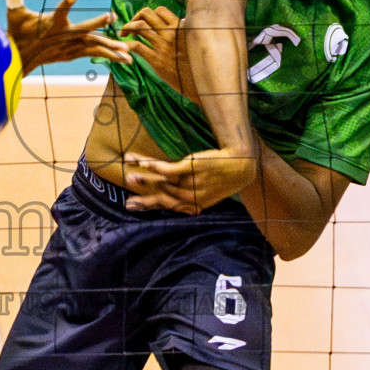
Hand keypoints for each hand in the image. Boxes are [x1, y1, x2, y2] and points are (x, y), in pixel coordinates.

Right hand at [1, 0, 131, 72]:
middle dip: (96, 23)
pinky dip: (108, 55)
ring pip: (93, 46)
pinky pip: (93, 53)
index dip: (65, 4)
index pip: (58, 11)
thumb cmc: (17, 32)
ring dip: (111, 48)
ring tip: (128, 51)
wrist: (19, 59)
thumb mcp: (14, 12)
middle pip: (82, 30)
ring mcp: (69, 47)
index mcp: (50, 24)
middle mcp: (62, 36)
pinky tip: (124, 57)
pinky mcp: (73, 54)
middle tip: (110, 16)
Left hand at [120, 5, 195, 101]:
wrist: (199, 82)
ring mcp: (163, 46)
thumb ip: (183, 31)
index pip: (159, 10)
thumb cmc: (195, 62)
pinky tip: (127, 49)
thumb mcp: (193, 40)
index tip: (144, 22)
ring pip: (138, 27)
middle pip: (146, 14)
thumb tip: (180, 21)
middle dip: (135, 18)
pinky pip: (136, 46)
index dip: (148, 14)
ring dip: (127, 28)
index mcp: (180, 27)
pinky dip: (128, 45)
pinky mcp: (157, 60)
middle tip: (131, 28)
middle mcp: (171, 33)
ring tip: (125, 35)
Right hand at [120, 147, 259, 213]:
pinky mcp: (189, 167)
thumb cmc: (226, 176)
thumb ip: (195, 198)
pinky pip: (165, 169)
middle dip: (144, 200)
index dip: (151, 207)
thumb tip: (186, 204)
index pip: (169, 207)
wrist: (241, 163)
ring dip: (143, 177)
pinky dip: (151, 166)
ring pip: (161, 182)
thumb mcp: (211, 191)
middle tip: (128, 202)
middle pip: (162, 199)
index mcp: (195, 205)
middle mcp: (190, 196)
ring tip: (128, 173)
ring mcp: (189, 182)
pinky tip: (141, 163)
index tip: (134, 206)